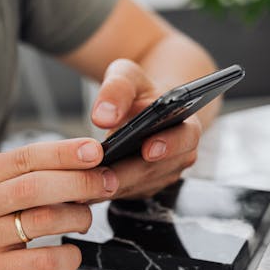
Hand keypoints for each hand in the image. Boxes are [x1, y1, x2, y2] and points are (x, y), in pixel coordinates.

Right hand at [0, 139, 117, 269]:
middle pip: (38, 186)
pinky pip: (38, 262)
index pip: (29, 156)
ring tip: (86, 218)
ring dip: (77, 217)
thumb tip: (76, 165)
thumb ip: (18, 176)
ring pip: (42, 221)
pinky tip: (72, 253)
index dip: (66, 152)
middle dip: (81, 182)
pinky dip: (65, 257)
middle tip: (106, 183)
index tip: (96, 150)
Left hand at [91, 59, 201, 198]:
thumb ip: (117, 89)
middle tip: (103, 173)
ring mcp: (162, 175)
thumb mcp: (128, 77)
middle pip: (156, 170)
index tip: (148, 149)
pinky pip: (124, 193)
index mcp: (186, 125)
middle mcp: (179, 156)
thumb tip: (103, 115)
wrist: (143, 109)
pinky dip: (105, 191)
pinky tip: (84, 187)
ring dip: (114, 185)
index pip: (185, 139)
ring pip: (138, 186)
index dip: (169, 146)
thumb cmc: (139, 92)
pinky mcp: (143, 187)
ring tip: (87, 181)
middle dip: (128, 173)